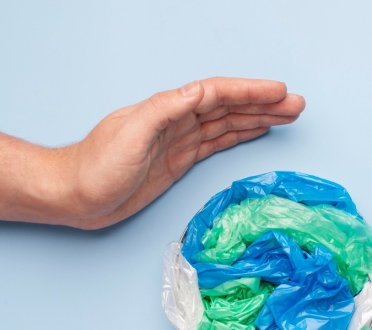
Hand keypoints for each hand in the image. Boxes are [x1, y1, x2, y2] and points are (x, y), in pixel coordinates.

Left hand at [63, 77, 304, 228]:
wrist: (74, 195)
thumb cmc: (96, 166)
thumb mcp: (129, 134)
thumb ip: (164, 110)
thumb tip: (200, 90)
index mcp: (168, 110)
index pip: (218, 95)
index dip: (250, 93)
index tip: (280, 93)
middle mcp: (178, 121)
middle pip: (229, 107)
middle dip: (264, 103)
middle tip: (297, 105)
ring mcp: (180, 141)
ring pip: (228, 123)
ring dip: (258, 117)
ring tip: (287, 115)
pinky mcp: (179, 161)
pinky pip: (217, 143)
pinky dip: (239, 134)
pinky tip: (256, 129)